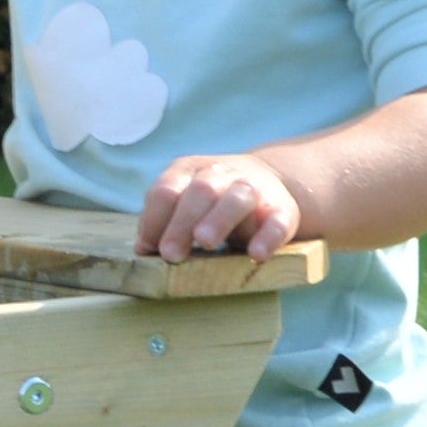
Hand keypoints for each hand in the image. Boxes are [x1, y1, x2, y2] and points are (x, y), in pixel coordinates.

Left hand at [135, 151, 304, 261]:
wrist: (267, 183)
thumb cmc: (211, 204)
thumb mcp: (184, 205)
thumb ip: (163, 224)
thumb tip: (143, 250)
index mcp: (189, 172)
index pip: (166, 190)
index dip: (154, 220)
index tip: (148, 250)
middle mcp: (221, 175)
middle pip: (200, 191)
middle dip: (182, 222)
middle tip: (170, 254)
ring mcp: (254, 190)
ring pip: (237, 198)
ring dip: (219, 219)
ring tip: (204, 242)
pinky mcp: (283, 210)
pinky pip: (277, 221)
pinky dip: (268, 237)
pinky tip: (257, 254)